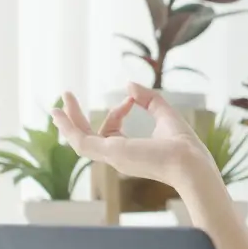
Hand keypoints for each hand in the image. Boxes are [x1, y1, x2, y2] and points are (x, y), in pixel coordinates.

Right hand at [50, 84, 214, 191]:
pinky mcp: (110, 152)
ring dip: (67, 123)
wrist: (191, 162)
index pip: (111, 131)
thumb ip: (148, 100)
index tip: (131, 98)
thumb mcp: (164, 114)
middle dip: (76, 120)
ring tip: (56, 107)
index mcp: (129, 152)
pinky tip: (60, 114)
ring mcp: (112, 156)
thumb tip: (129, 86)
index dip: (117, 112)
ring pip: (80, 141)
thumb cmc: (184, 146)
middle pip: (89, 138)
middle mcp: (118, 157)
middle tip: (66, 98)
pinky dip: (69, 128)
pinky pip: (81, 141)